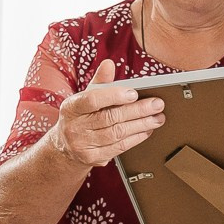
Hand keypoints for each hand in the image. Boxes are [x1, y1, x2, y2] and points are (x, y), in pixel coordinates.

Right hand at [46, 60, 166, 167]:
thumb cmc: (80, 116)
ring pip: (117, 134)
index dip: (114, 96)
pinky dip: (135, 138)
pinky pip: (119, 147)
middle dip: (137, 111)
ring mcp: (82, 145)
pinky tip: (146, 130)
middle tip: (156, 104)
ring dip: (141, 125)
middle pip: (110, 118)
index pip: (92, 100)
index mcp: (71, 107)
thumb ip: (99, 82)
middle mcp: (74, 127)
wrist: (66, 147)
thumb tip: (109, 64)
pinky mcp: (93, 158)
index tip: (134, 93)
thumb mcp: (84, 97)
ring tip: (157, 118)